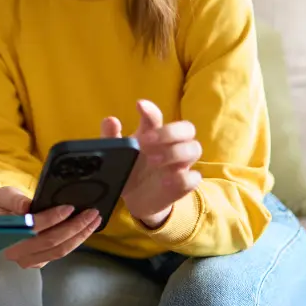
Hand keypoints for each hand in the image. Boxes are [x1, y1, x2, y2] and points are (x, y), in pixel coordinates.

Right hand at [0, 186, 100, 268]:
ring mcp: (29, 261)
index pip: (34, 228)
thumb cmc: (1, 206)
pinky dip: (76, 241)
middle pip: (52, 242)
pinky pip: (61, 253)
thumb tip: (27, 206)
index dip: (53, 218)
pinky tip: (86, 229)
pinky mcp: (39, 262)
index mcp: (7, 235)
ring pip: (60, 251)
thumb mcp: (3, 196)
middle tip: (92, 212)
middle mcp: (17, 253)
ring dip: (80, 236)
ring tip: (94, 220)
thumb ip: (14, 199)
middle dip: (75, 227)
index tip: (70, 207)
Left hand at [115, 100, 202, 228]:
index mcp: (153, 134)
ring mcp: (180, 164)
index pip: (157, 117)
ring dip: (175, 152)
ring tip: (152, 161)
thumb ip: (111, 137)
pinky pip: (194, 177)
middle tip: (146, 141)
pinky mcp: (184, 184)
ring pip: (194, 149)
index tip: (139, 105)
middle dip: (169, 132)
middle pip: (187, 128)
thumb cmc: (130, 169)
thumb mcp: (117, 155)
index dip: (150, 110)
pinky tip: (164, 181)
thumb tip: (110, 120)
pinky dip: (182, 177)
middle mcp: (171, 146)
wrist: (136, 200)